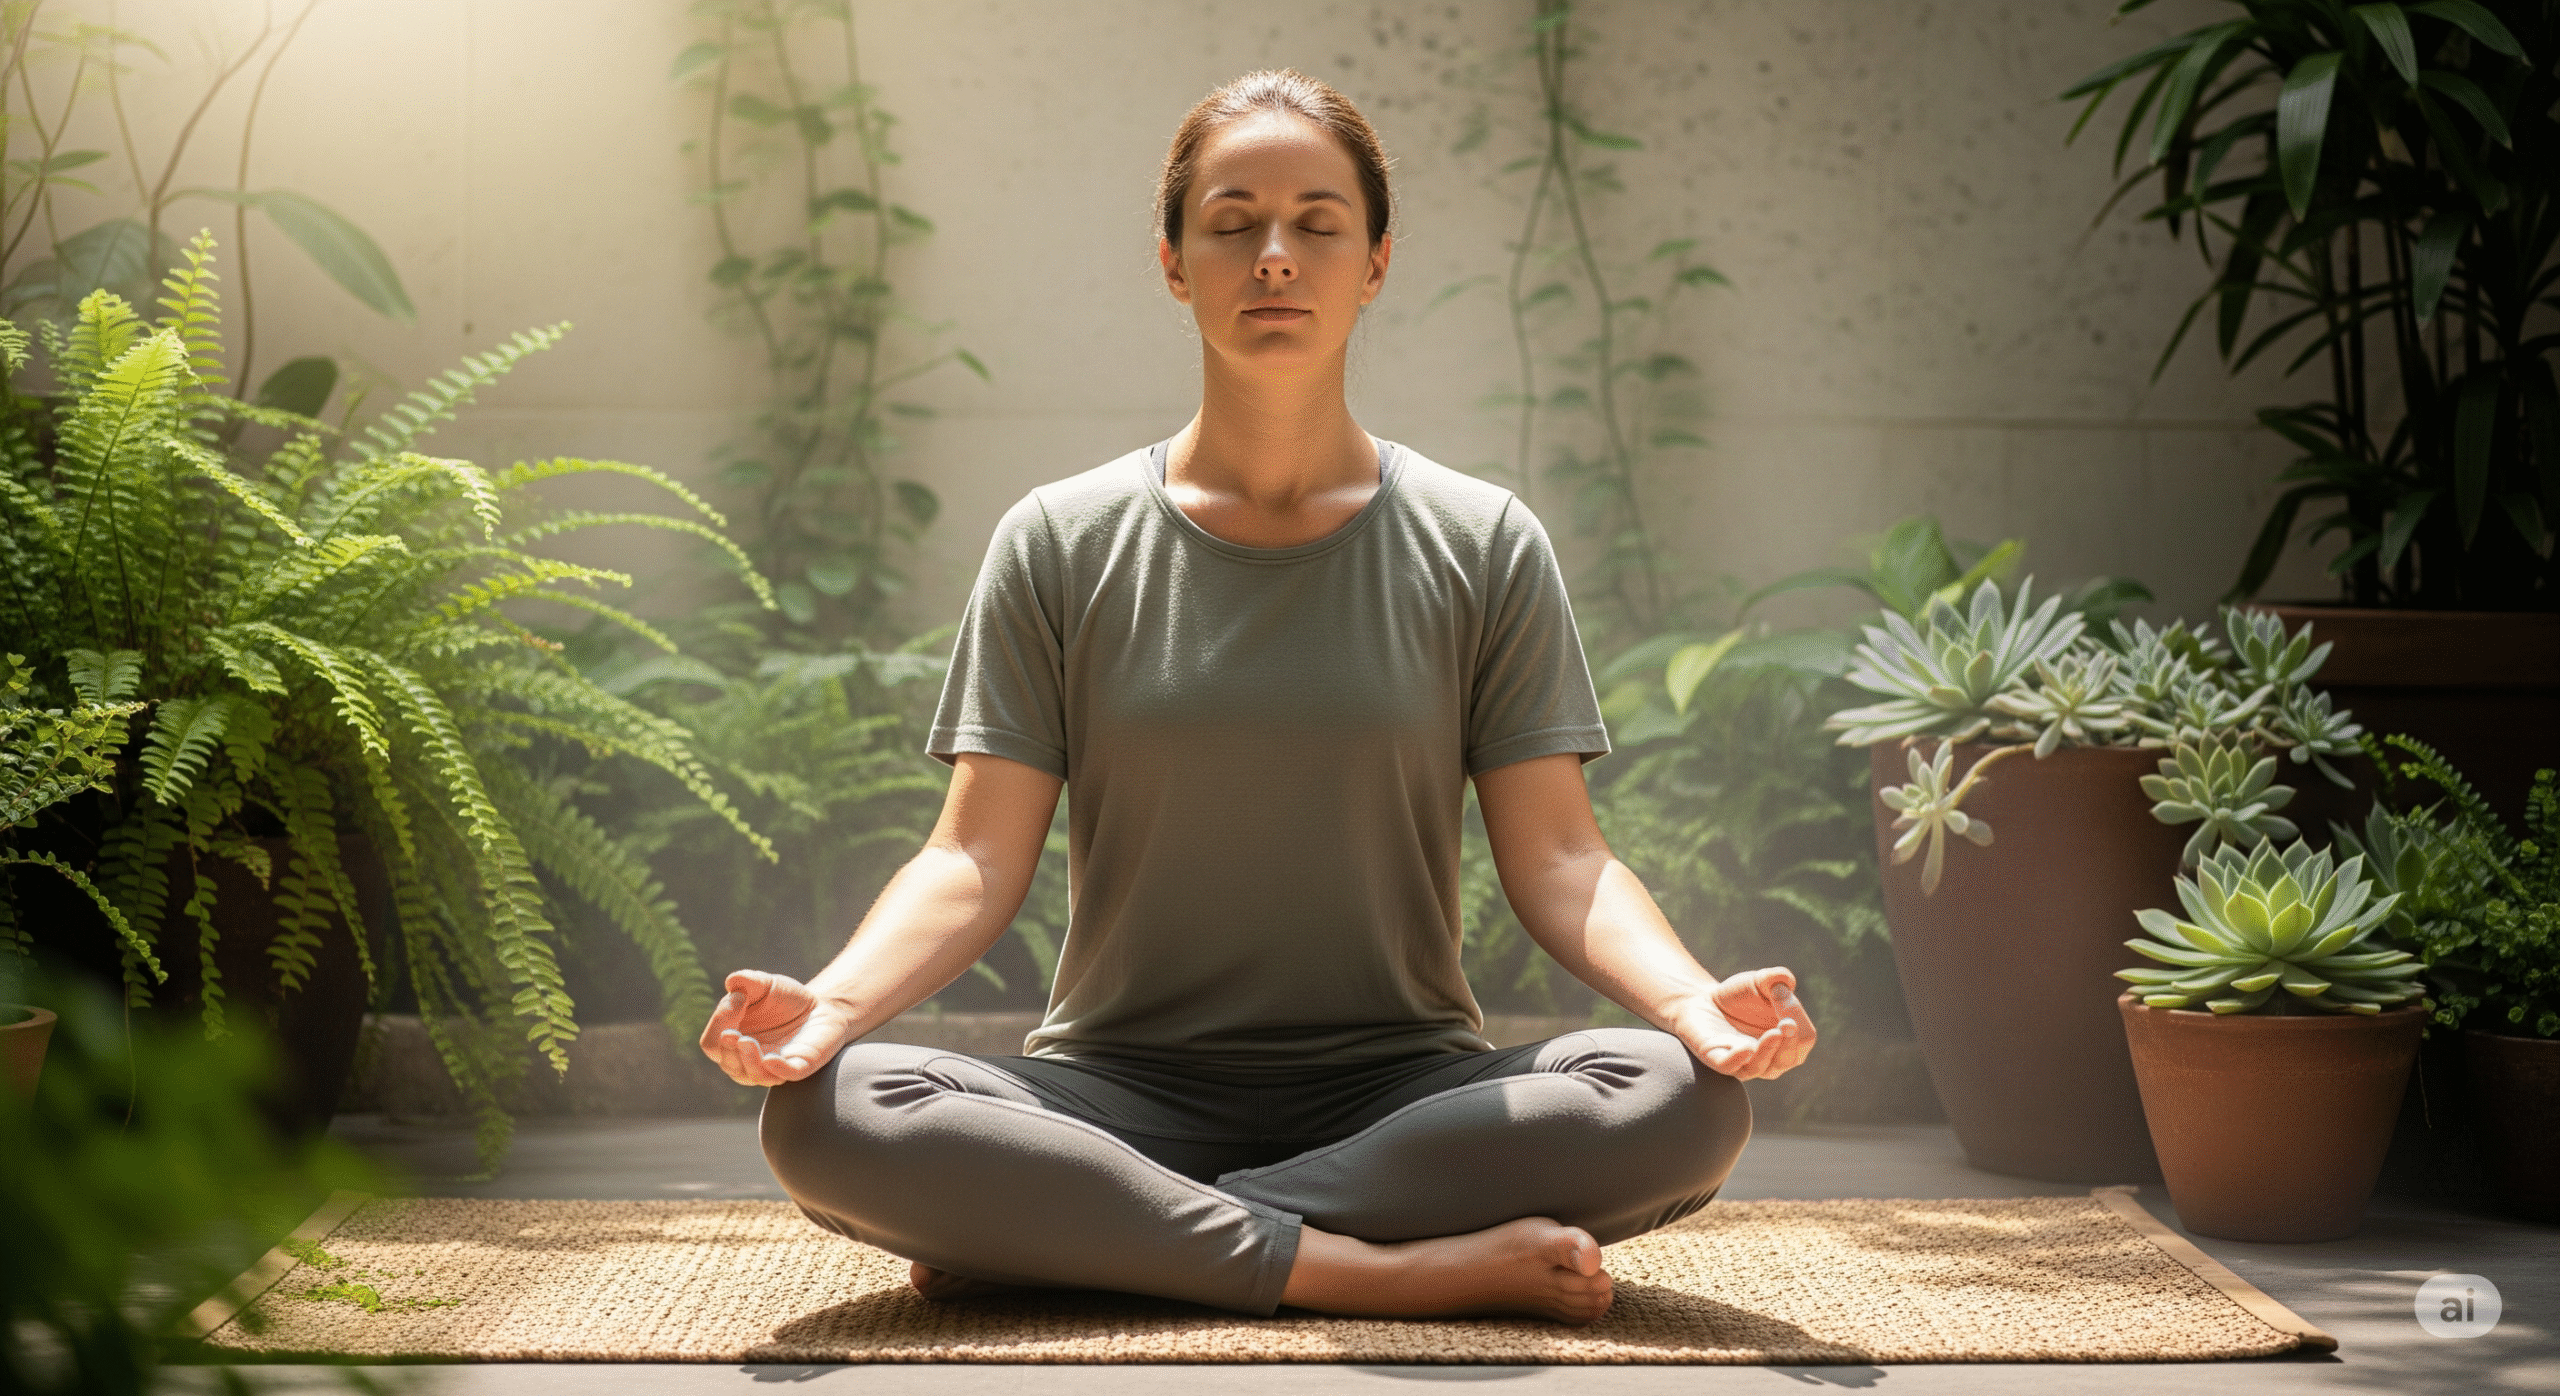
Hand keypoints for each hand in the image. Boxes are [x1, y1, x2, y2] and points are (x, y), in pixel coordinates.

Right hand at [698, 969, 854, 1086]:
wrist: (821, 1006)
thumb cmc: (785, 999)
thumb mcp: (764, 985)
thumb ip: (747, 981)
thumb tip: (732, 982)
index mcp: (733, 1041)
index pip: (712, 1044)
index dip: (717, 1026)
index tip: (737, 999)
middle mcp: (749, 1059)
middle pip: (728, 1064)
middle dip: (728, 1050)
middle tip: (733, 1033)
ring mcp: (774, 1066)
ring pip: (754, 1075)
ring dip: (748, 1061)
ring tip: (747, 1042)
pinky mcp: (800, 1066)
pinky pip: (786, 1075)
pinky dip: (777, 1069)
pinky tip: (770, 1059)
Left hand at [1671, 967, 1816, 1080]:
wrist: (1703, 1001)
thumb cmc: (1739, 996)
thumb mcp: (1760, 982)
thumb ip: (1776, 979)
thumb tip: (1786, 982)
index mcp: (1788, 1042)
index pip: (1805, 1038)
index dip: (1799, 1019)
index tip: (1782, 994)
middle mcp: (1771, 1059)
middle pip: (1790, 1059)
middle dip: (1790, 1042)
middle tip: (1787, 1023)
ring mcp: (1744, 1063)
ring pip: (1762, 1067)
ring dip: (1769, 1051)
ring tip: (1774, 1033)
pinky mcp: (1717, 1059)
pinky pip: (1730, 1067)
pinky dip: (1738, 1060)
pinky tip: (1746, 1048)